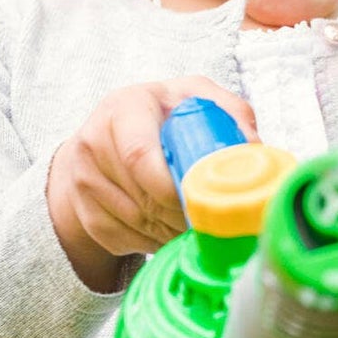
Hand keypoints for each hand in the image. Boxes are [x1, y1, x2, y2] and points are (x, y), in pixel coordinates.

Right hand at [47, 77, 259, 291]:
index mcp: (124, 108)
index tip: (199, 199)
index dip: (171, 186)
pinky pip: (127, 240)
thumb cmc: (160, 115)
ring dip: (173, 231)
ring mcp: (84, 182)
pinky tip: (171, 228)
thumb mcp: (193, 97)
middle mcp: (94, 143)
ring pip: (138, 223)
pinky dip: (156, 241)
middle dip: (182, 214)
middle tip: (211, 219)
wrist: (105, 137)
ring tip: (196, 223)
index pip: (139, 155)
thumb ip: (228, 112)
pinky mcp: (86, 214)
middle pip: (143, 197)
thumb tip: (253, 149)